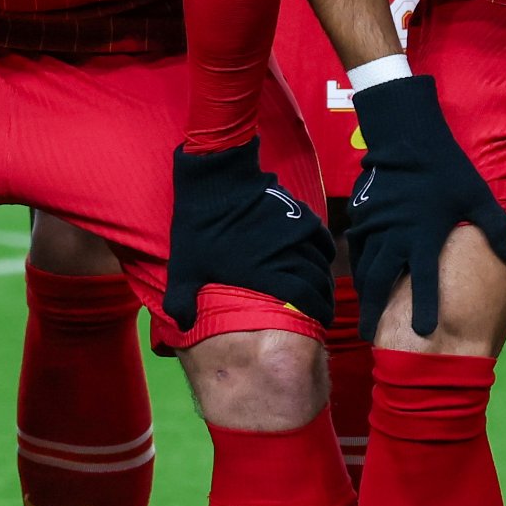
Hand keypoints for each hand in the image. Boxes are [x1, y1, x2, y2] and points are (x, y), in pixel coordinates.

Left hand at [162, 138, 333, 334]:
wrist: (217, 180)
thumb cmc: (200, 228)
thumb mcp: (184, 268)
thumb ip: (182, 300)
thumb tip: (182, 325)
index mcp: (267, 275)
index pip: (307, 303)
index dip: (318, 315)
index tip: (319, 324)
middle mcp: (290, 256)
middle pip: (320, 285)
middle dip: (324, 301)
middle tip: (321, 312)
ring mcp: (298, 234)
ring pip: (322, 263)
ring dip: (324, 279)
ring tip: (321, 290)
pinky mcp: (301, 214)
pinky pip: (322, 240)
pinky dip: (324, 253)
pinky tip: (319, 261)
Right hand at [341, 73, 505, 338]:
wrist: (407, 138)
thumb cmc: (447, 170)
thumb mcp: (478, 198)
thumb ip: (495, 230)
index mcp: (425, 236)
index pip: (425, 282)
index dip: (424, 310)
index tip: (424, 336)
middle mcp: (395, 237)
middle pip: (380, 284)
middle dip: (376, 313)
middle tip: (375, 339)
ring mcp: (375, 228)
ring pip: (364, 270)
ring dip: (365, 296)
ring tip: (368, 318)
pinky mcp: (363, 218)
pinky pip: (358, 252)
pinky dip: (359, 271)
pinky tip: (362, 282)